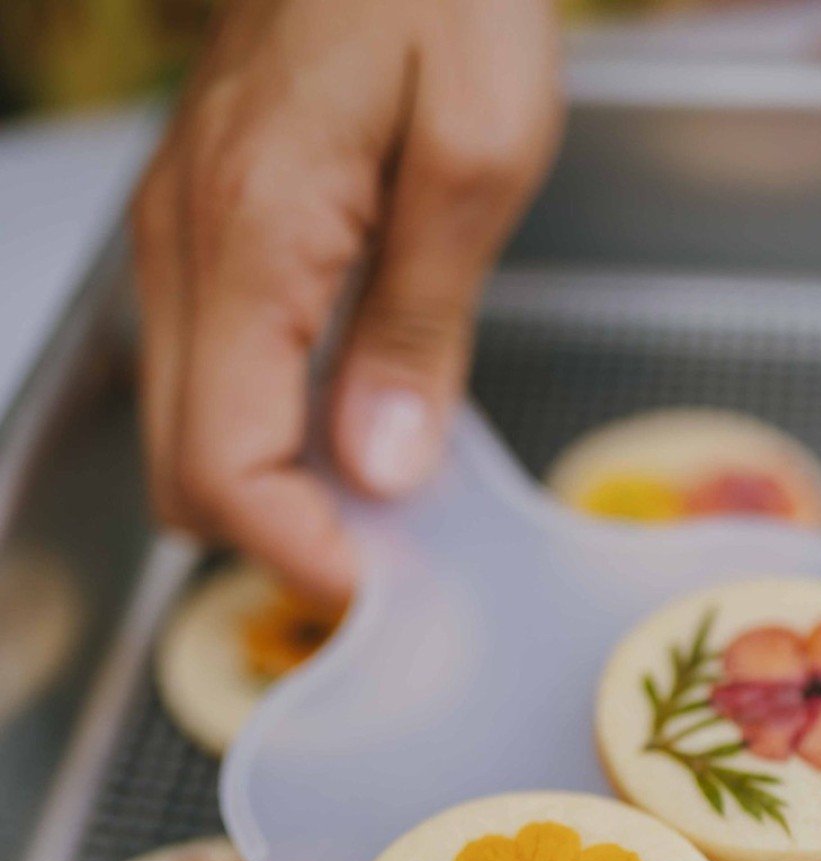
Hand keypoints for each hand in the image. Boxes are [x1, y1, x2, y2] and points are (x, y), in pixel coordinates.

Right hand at [133, 0, 561, 601]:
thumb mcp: (480, 148)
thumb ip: (420, 324)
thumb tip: (380, 468)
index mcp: (249, 238)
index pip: (222, 466)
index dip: (294, 554)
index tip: (376, 590)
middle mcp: (185, 247)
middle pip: (178, 471)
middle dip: (274, 540)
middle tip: (386, 565)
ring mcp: (181, 235)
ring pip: (179, 428)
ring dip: (267, 492)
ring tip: (379, 508)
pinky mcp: (204, 224)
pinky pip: (204, 371)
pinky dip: (262, 430)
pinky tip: (346, 425)